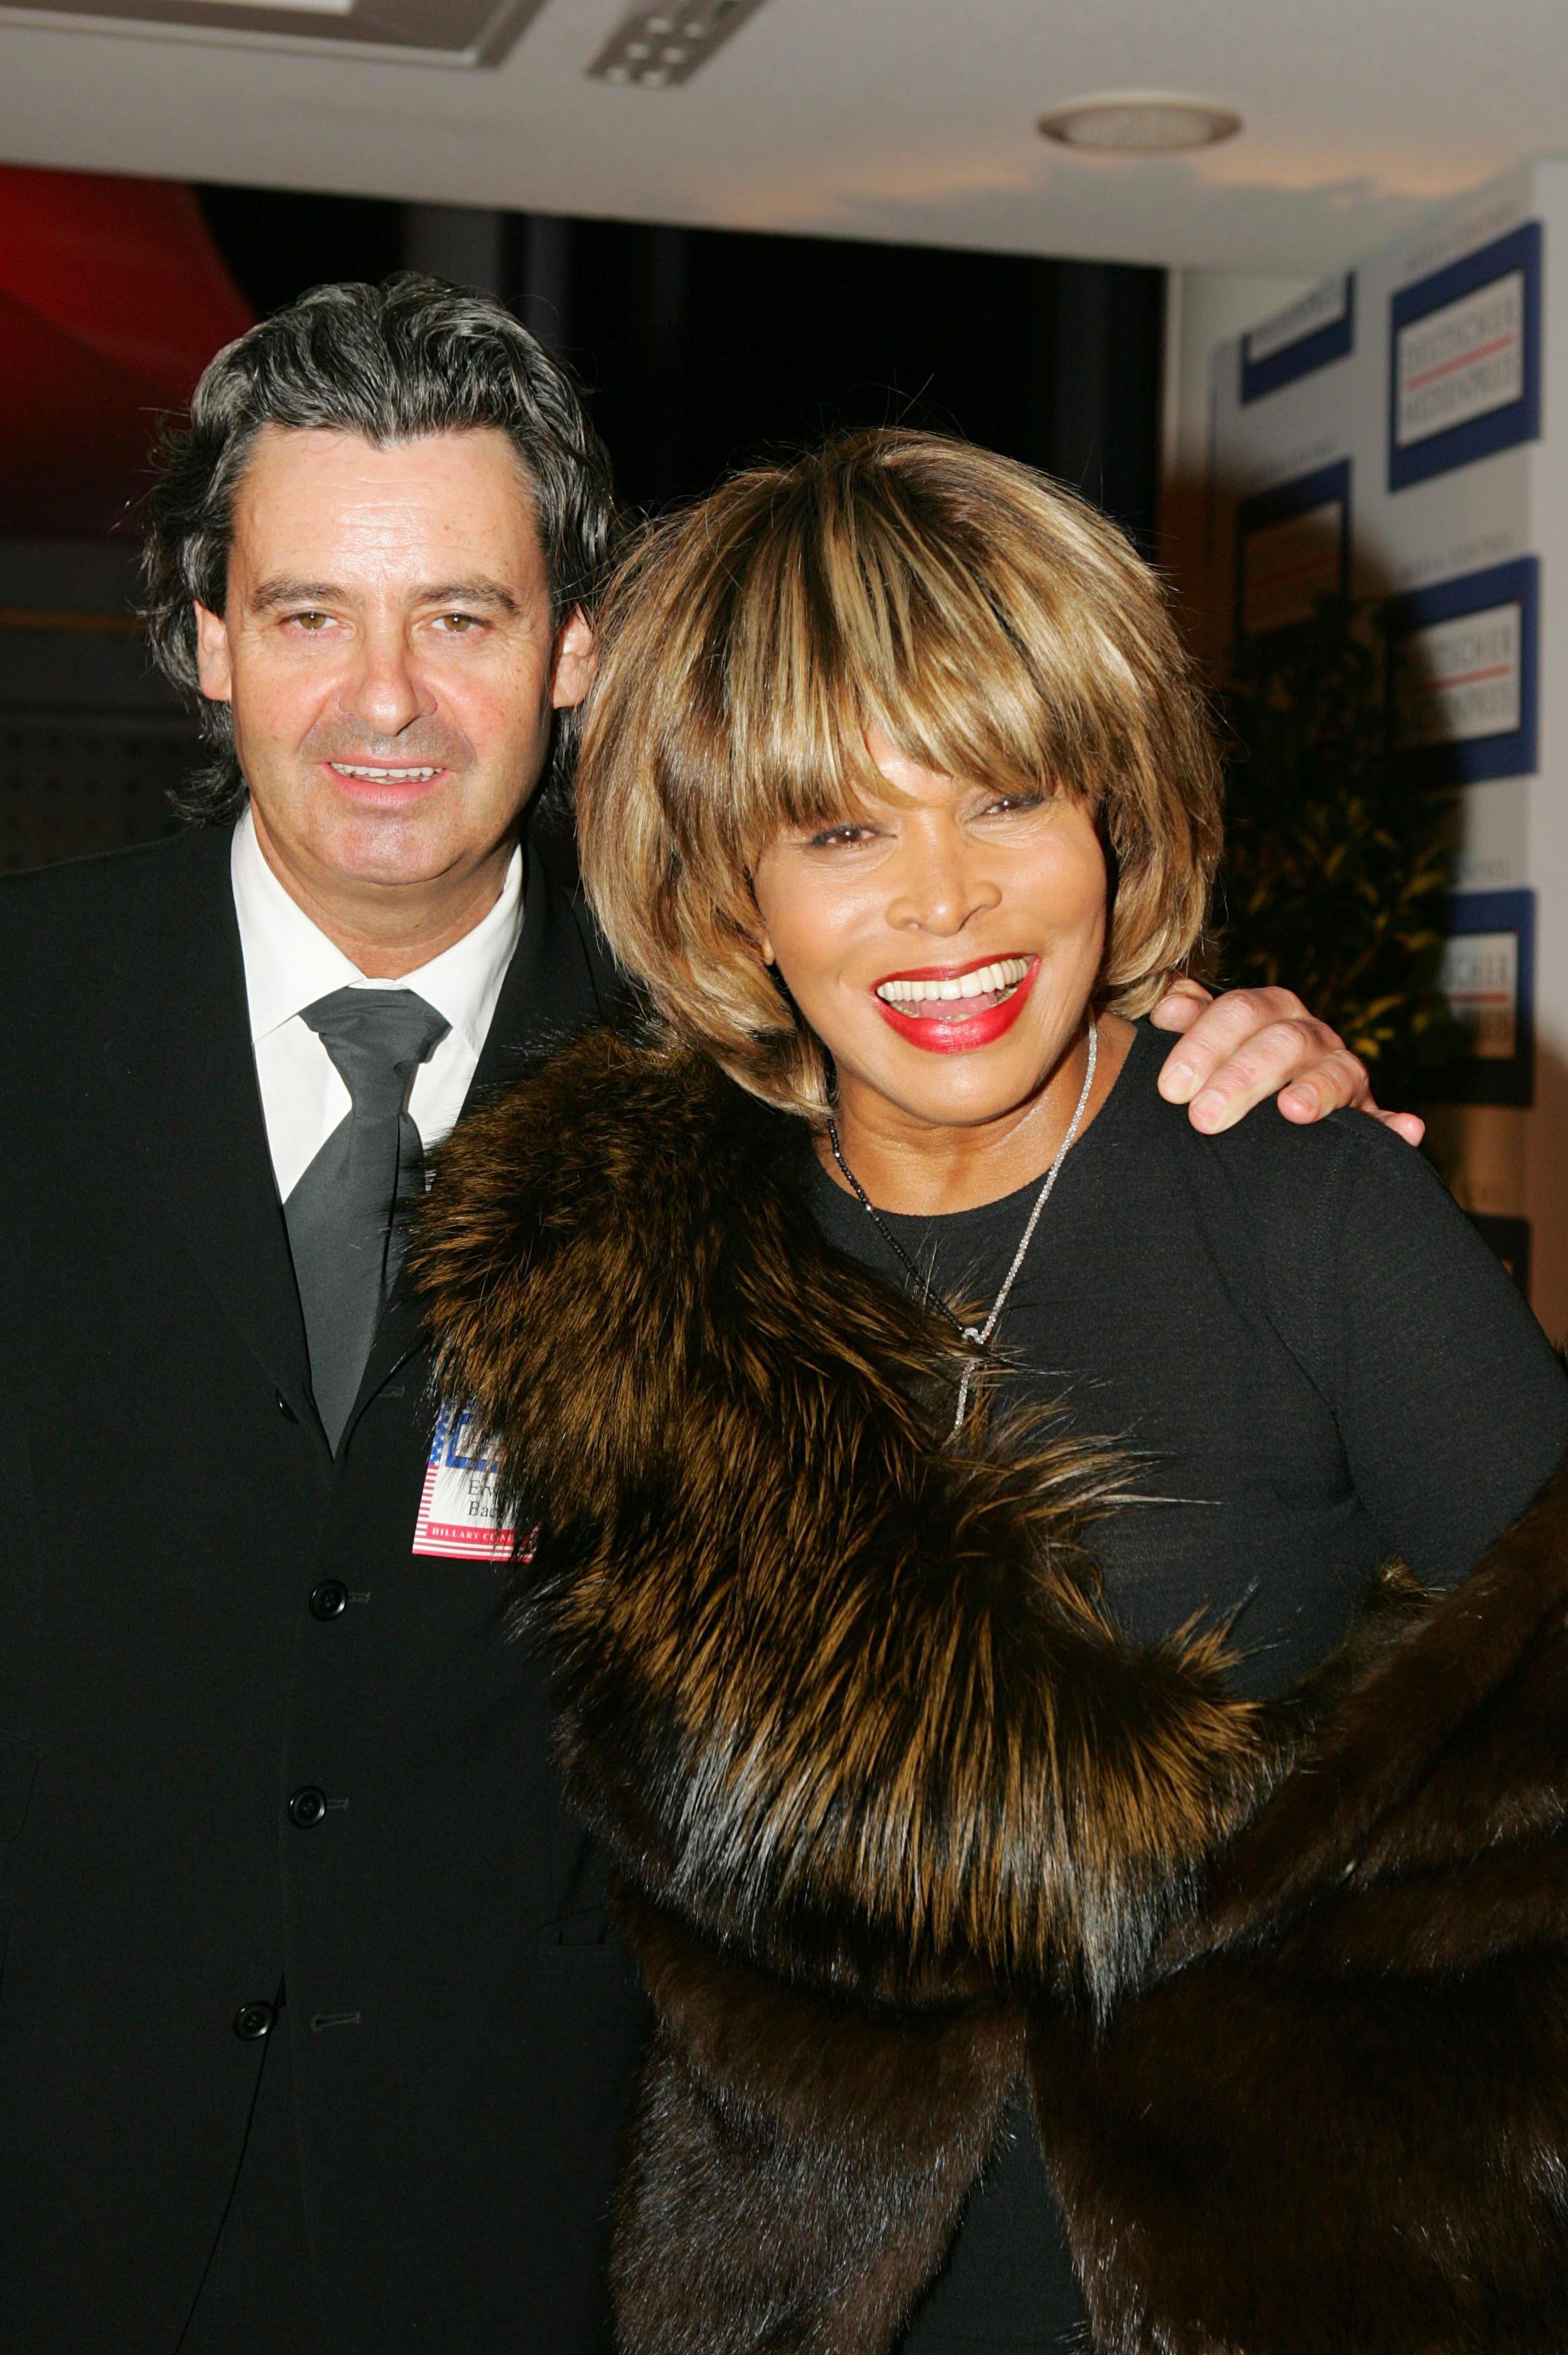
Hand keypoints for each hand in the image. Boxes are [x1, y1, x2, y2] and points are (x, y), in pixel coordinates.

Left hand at [1149, 980, 1424, 1146]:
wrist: (1259, 1118)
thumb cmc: (1220, 1076)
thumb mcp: (1204, 1047)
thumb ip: (1189, 1023)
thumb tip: (1170, 1008)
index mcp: (1268, 1012)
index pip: (1239, 1012)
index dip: (1204, 1045)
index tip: (1171, 1088)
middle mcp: (1310, 1035)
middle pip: (1283, 1042)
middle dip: (1242, 1078)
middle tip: (1203, 1118)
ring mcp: (1343, 1072)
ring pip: (1336, 1072)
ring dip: (1318, 1090)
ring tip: (1293, 1110)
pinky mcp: (1368, 1115)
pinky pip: (1385, 1119)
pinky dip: (1397, 1125)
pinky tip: (1407, 1129)